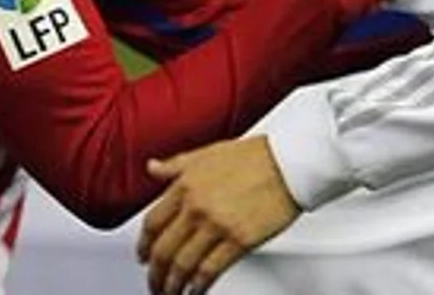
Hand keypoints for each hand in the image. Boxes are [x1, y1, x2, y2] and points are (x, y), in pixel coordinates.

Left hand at [138, 137, 299, 294]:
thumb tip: (153, 168)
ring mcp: (216, 225)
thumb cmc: (256, 155)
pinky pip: (209, 270)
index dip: (143, 244)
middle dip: (155, 272)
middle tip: (154, 282)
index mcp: (186, 185)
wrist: (290, 162)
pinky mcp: (238, 241)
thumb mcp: (208, 153)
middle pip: (163, 250)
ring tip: (171, 292)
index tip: (143, 255)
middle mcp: (196, 207)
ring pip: (183, 265)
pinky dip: (198, 285)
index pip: (152, 223)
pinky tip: (195, 291)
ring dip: (172, 284)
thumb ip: (176, 165)